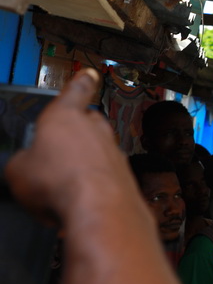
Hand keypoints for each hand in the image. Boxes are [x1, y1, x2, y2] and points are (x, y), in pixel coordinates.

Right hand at [5, 69, 132, 223]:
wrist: (100, 208)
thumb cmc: (60, 182)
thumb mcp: (17, 170)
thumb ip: (23, 160)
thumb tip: (27, 165)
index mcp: (66, 115)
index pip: (75, 91)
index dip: (80, 83)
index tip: (88, 75)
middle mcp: (95, 128)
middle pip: (87, 123)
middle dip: (74, 136)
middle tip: (56, 155)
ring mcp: (113, 149)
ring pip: (97, 150)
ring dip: (83, 163)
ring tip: (63, 185)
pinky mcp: (124, 173)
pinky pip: (104, 173)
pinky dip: (93, 183)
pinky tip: (79, 199)